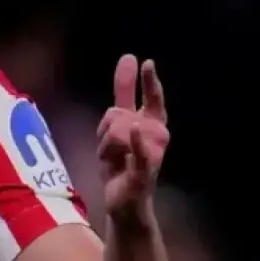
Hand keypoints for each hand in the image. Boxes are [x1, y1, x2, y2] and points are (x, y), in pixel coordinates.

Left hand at [97, 54, 169, 214]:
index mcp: (151, 124)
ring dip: (103, 148)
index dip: (148, 82)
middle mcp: (156, 137)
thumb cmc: (121, 162)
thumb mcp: (117, 122)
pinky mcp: (142, 173)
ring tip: (113, 162)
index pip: (151, 99)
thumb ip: (124, 92)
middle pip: (118, 115)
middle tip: (111, 149)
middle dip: (104, 129)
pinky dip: (136, 142)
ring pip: (115, 132)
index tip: (146, 62)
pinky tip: (135, 129)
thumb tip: (129, 58)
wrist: (123, 203)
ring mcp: (150, 154)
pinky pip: (138, 153)